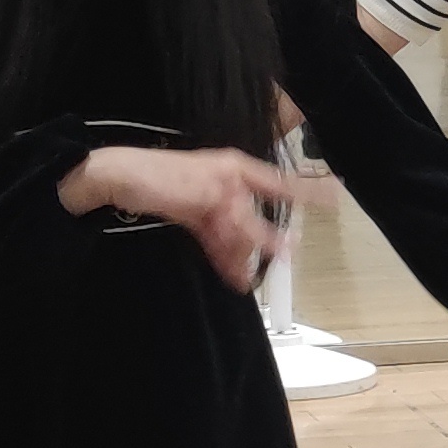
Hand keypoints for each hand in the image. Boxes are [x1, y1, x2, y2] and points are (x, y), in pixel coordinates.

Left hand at [58, 144, 290, 291]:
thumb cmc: (156, 174)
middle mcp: (226, 183)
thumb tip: (260, 241)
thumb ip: (237, 220)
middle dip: (263, 241)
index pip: (278, 181)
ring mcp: (209, 200)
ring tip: (247, 280)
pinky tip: (231, 273)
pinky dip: (223, 255)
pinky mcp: (193, 215)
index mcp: (234, 168)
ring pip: (235, 232)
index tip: (333, 197)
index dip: (307, 190)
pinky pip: (216, 239)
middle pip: (253, 215)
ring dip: (241, 255)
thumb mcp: (205, 196)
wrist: (113, 181)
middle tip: (283, 261)